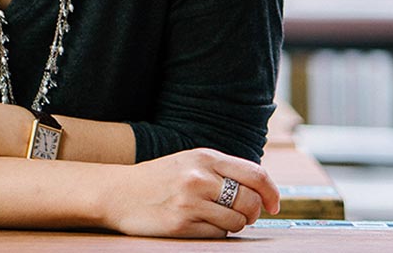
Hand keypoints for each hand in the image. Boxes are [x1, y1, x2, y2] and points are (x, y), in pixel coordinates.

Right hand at [103, 148, 279, 237]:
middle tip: (243, 215)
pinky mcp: (182, 225)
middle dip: (253, 213)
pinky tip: (199, 225)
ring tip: (214, 218)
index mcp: (204, 157)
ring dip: (233, 225)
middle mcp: (199, 176)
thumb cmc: (158, 179)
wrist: (118, 192)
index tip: (274, 204)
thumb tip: (260, 189)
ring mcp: (190, 201)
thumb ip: (220, 170)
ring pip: (237, 223)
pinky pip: (217, 236)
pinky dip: (216, 234)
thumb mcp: (188, 162)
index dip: (272, 192)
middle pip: (251, 201)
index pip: (255, 174)